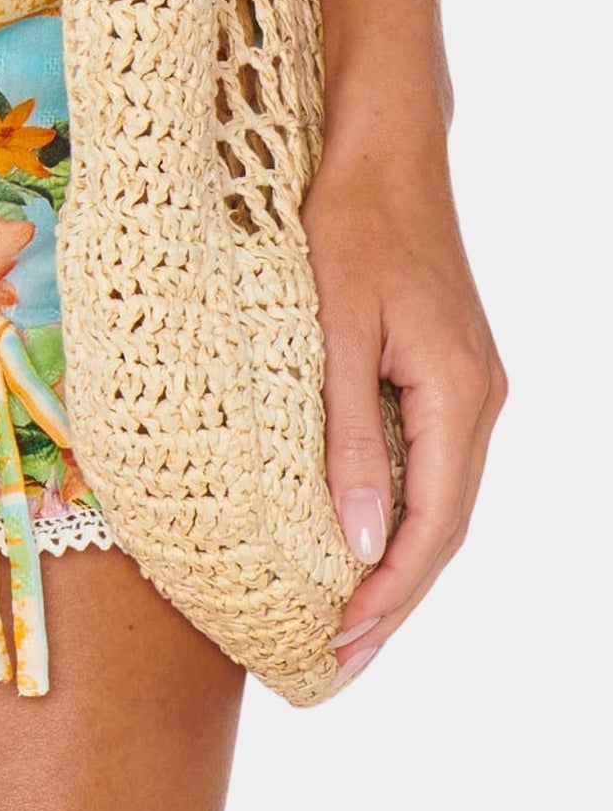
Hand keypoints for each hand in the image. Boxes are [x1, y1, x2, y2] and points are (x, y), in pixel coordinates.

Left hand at [302, 115, 504, 682]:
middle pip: (444, 528)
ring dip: (396, 561)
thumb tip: (362, 543)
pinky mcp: (446, 367)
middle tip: (335, 662)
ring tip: (342, 619)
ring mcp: (468, 383)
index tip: (339, 647)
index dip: (388, 596)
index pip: (433, 529)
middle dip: (393, 599)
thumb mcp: (331, 332)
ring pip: (440, 499)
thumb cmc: (347, 224)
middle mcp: (478, 399)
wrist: (382, 148)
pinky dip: (398, 510)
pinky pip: (430, 461)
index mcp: (458, 396)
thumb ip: (347, 439)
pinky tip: (358, 534)